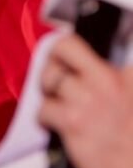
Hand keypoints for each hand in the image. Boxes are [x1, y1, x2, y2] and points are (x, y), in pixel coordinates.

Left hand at [37, 34, 132, 167]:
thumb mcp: (132, 98)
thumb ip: (119, 81)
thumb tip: (95, 73)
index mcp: (130, 73)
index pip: (98, 45)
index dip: (78, 48)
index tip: (69, 48)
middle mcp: (110, 80)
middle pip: (67, 47)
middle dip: (53, 54)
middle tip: (54, 66)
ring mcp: (90, 99)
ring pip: (50, 79)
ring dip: (47, 90)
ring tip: (56, 100)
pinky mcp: (73, 121)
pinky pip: (43, 108)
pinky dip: (43, 116)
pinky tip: (54, 123)